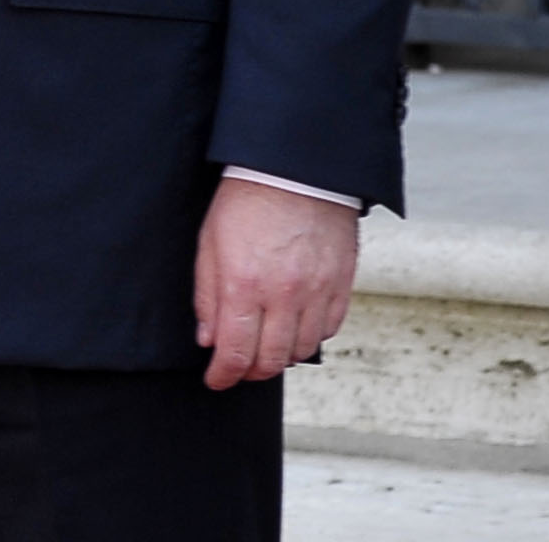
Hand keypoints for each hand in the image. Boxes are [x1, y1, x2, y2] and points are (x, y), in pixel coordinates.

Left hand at [193, 175, 358, 389]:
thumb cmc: (247, 199)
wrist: (294, 169)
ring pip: (302, 350)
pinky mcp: (341, 284)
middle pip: (271, 360)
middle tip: (239, 367)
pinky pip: (329, 328)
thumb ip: (207, 295)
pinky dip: (310, 336)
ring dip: (281, 357)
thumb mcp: (209, 243)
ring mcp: (317, 292)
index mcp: (245, 284)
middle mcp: (284, 295)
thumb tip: (209, 338)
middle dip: (250, 371)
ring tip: (265, 347)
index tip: (216, 380)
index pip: (236, 352)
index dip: (223, 375)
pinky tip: (294, 327)